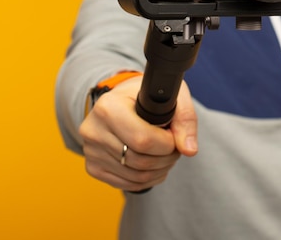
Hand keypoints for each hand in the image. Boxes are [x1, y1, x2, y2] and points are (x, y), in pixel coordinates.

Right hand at [78, 76, 197, 190]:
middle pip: (140, 161)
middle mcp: (93, 130)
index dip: (167, 144)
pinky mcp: (93, 167)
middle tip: (175, 146)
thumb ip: (185, 119)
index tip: (175, 135)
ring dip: (160, 170)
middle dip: (166, 158)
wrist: (124, 99)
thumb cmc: (149, 95)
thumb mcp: (171, 94)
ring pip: (136, 176)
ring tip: (166, 154)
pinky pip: (127, 184)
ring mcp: (91, 151)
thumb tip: (189, 150)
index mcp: (108, 107)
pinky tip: (155, 164)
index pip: (143, 140)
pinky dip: (148, 179)